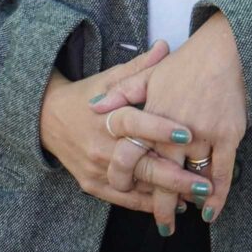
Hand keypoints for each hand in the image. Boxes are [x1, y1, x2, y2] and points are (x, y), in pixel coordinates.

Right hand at [39, 40, 212, 216]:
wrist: (47, 119)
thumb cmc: (86, 95)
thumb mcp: (109, 78)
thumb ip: (139, 67)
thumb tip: (165, 46)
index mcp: (106, 115)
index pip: (134, 123)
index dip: (160, 129)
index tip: (188, 134)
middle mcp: (100, 145)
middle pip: (140, 163)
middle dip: (174, 175)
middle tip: (204, 183)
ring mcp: (96, 168)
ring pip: (135, 185)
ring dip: (167, 194)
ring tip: (196, 197)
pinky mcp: (92, 185)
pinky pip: (124, 199)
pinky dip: (149, 204)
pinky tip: (174, 205)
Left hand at [89, 12, 246, 232]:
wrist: (222, 51)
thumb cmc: (185, 64)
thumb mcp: (147, 75)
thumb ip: (121, 93)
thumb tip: (94, 107)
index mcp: (153, 116)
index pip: (134, 156)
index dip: (128, 178)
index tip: (124, 192)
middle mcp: (175, 130)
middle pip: (163, 176)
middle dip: (162, 205)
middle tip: (162, 225)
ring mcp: (203, 134)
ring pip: (192, 178)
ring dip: (187, 201)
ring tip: (182, 218)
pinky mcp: (227, 135)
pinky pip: (223, 172)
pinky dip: (217, 195)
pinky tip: (210, 211)